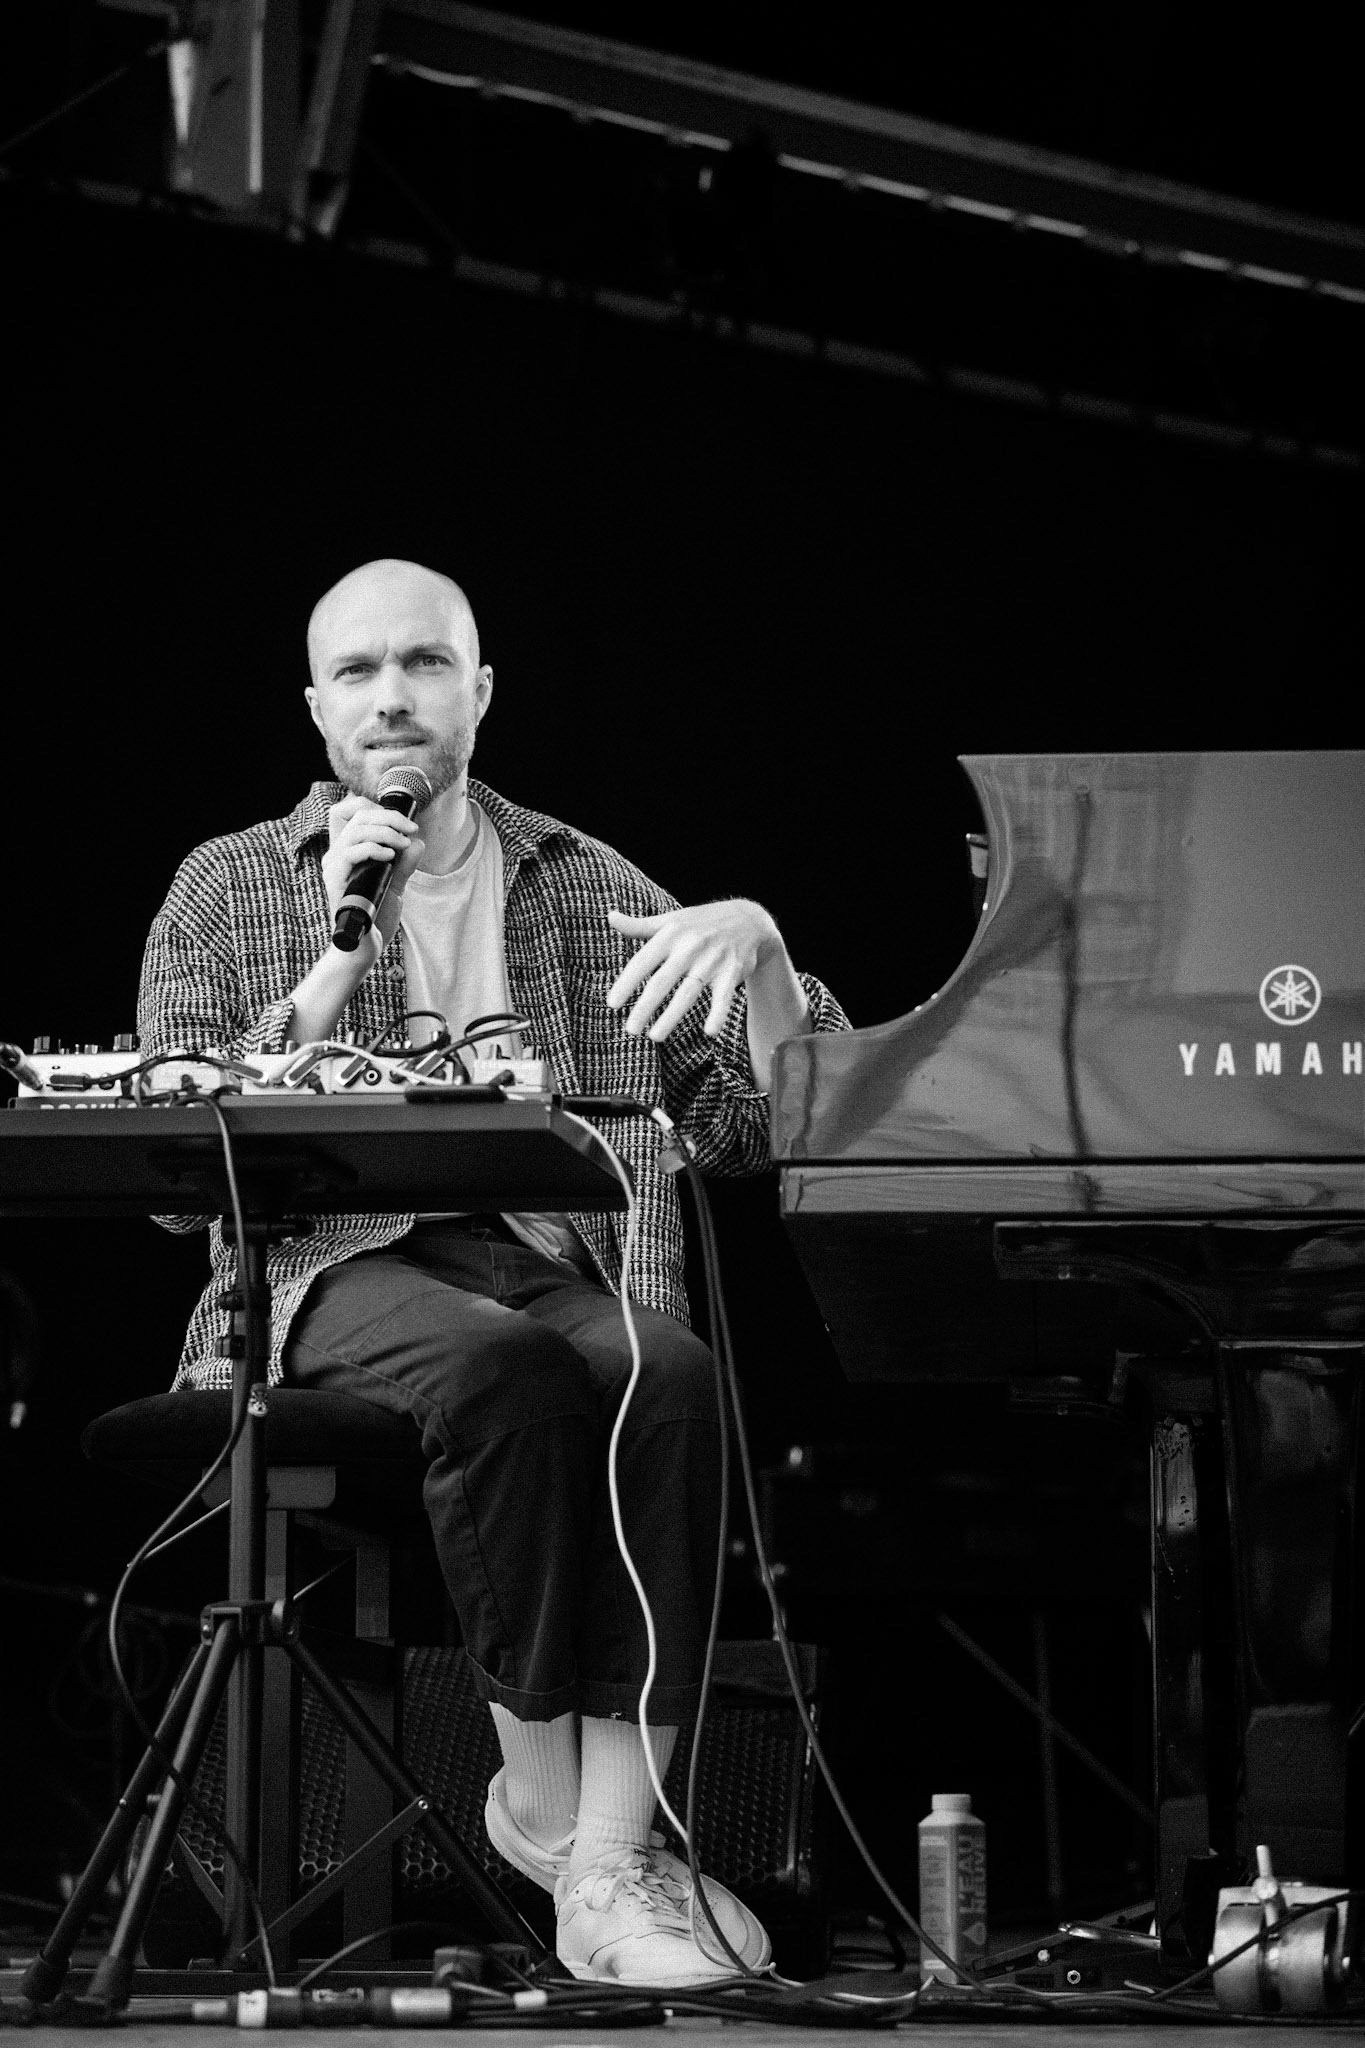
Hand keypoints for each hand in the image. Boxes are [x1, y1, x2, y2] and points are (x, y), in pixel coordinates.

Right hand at [321, 794, 424, 955]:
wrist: (365, 948)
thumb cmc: (375, 918)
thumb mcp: (395, 885)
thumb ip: (404, 864)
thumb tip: (417, 842)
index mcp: (346, 851)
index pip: (346, 812)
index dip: (370, 805)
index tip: (399, 819)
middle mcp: (336, 855)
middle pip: (356, 815)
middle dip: (388, 815)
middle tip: (411, 828)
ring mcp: (333, 867)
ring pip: (355, 830)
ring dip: (385, 831)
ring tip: (403, 843)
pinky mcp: (334, 881)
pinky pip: (349, 853)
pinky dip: (373, 848)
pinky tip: (390, 856)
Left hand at [605, 900, 781, 1040]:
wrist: (749, 919)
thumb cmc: (701, 923)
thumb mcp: (671, 919)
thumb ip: (640, 925)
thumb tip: (610, 917)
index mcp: (671, 933)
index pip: (643, 961)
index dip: (627, 983)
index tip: (612, 1003)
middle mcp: (690, 946)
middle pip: (663, 980)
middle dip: (645, 1006)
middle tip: (630, 1029)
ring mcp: (712, 960)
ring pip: (688, 992)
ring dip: (671, 1016)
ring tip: (654, 1036)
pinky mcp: (732, 972)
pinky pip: (724, 997)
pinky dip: (718, 1013)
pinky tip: (710, 1032)